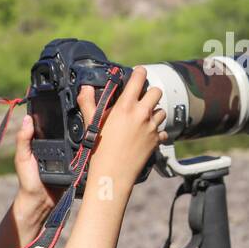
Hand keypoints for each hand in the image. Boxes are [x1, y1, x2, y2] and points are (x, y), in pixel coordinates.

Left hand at [17, 87, 98, 209]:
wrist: (42, 203)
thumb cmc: (28, 181)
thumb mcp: (23, 158)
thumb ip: (24, 140)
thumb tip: (27, 118)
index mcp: (44, 142)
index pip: (51, 123)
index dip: (55, 110)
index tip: (63, 96)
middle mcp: (58, 146)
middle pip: (68, 128)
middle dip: (76, 117)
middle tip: (84, 104)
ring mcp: (69, 154)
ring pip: (79, 138)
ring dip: (86, 131)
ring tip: (93, 116)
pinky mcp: (79, 163)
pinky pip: (85, 152)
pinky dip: (90, 145)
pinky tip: (97, 136)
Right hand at [87, 66, 167, 195]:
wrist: (112, 175)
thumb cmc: (99, 150)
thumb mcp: (91, 124)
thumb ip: (88, 103)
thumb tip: (86, 88)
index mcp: (125, 106)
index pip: (139, 78)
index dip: (139, 72)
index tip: (139, 72)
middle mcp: (142, 113)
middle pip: (156, 92)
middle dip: (149, 92)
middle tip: (141, 98)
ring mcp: (152, 127)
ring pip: (161, 111)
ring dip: (154, 112)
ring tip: (142, 119)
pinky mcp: (157, 140)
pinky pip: (162, 130)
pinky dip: (157, 131)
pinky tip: (147, 135)